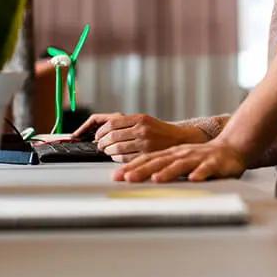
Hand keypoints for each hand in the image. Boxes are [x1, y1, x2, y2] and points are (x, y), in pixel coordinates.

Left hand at [72, 113, 208, 161]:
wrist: (179, 139)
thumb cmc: (159, 130)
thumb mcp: (144, 120)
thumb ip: (126, 123)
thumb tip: (103, 129)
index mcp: (140, 118)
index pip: (111, 124)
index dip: (100, 131)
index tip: (97, 136)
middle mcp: (142, 129)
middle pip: (112, 136)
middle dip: (101, 142)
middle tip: (99, 145)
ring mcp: (145, 143)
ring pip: (116, 148)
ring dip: (108, 151)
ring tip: (107, 151)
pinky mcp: (147, 155)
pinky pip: (124, 159)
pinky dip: (116, 159)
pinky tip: (116, 157)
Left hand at [112, 138, 247, 182]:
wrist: (230, 149)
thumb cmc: (201, 158)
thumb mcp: (178, 160)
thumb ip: (160, 166)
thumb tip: (133, 176)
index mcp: (171, 154)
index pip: (147, 159)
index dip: (132, 167)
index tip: (116, 176)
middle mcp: (182, 154)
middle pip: (159, 162)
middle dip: (143, 170)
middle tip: (128, 179)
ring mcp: (198, 158)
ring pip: (181, 165)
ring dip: (169, 172)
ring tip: (157, 179)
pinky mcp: (214, 164)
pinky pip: (207, 170)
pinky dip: (200, 174)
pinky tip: (194, 179)